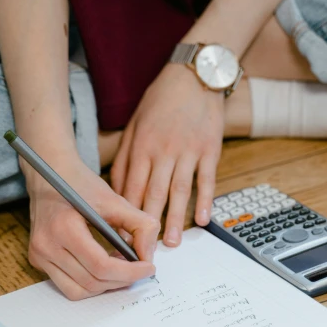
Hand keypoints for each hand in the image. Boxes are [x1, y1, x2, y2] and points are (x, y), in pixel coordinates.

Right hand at [27, 157, 159, 299]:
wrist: (49, 175)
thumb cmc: (81, 185)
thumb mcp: (115, 199)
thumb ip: (140, 225)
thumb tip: (149, 256)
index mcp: (63, 227)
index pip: (101, 266)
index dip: (130, 272)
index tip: (148, 268)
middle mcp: (46, 245)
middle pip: (92, 282)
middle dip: (122, 280)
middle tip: (139, 268)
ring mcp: (39, 256)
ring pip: (79, 291)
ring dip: (106, 285)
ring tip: (121, 268)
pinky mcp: (38, 261)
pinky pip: (69, 286)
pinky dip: (91, 283)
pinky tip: (103, 267)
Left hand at [111, 63, 224, 246]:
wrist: (193, 76)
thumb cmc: (160, 102)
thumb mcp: (135, 126)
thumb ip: (126, 158)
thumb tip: (117, 191)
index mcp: (142, 147)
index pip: (131, 187)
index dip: (125, 214)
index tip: (121, 236)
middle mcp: (164, 151)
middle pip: (153, 194)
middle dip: (147, 225)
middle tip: (144, 250)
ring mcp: (188, 151)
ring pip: (179, 191)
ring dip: (175, 219)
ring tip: (171, 243)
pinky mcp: (209, 150)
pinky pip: (207, 180)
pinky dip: (205, 201)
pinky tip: (203, 220)